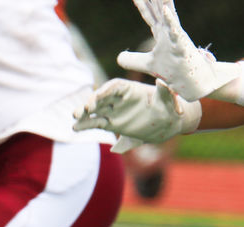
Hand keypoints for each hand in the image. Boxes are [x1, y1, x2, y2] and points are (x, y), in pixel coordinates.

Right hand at [74, 78, 200, 152]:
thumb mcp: (169, 100)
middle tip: (83, 108)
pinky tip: (75, 128)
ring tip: (74, 117)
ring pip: (95, 110)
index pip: (114, 87)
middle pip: (101, 97)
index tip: (97, 97)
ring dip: (84, 113)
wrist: (167, 123)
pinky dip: (85, 125)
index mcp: (131, 89)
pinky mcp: (111, 123)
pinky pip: (96, 123)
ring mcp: (114, 111)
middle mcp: (119, 98)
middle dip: (92, 101)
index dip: (105, 91)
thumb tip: (162, 81)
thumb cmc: (169, 108)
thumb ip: (164, 91)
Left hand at [116, 0, 237, 100]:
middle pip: (159, 11)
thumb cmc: (173, 72)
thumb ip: (133, 60)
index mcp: (162, 34)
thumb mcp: (148, 65)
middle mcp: (170, 33)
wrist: (193, 83)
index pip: (150, 16)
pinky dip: (171, 21)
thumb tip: (119, 57)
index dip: (143, 5)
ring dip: (163, 2)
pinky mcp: (182, 48)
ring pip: (168, 16)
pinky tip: (165, 10)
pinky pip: (176, 33)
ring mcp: (177, 39)